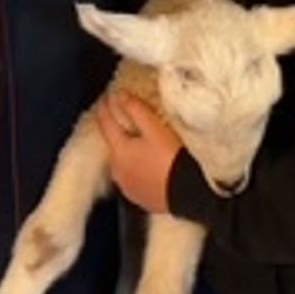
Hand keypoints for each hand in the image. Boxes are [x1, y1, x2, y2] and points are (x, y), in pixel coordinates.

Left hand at [94, 91, 180, 212]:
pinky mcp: (139, 198)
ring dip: (127, 151)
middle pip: (112, 144)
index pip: (105, 123)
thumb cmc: (173, 158)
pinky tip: (148, 164)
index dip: (105, 106)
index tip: (107, 95)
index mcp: (119, 151)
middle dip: (117, 129)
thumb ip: (135, 110)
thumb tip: (119, 95)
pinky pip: (133, 177)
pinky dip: (136, 167)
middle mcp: (117, 170)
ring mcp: (127, 186)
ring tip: (139, 142)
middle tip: (124, 117)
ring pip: (122, 162)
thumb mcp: (156, 129)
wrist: (189, 195)